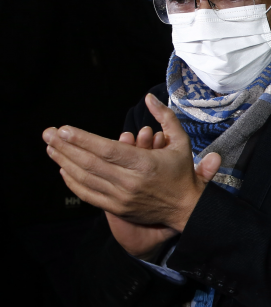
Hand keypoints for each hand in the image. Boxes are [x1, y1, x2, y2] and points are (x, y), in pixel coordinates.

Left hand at [43, 94, 220, 238]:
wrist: (186, 208)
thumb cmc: (182, 172)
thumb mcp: (181, 141)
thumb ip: (165, 117)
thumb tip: (148, 98)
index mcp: (145, 164)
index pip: (107, 150)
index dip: (82, 140)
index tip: (63, 129)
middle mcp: (131, 182)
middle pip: (90, 163)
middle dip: (65, 147)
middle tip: (48, 133)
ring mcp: (122, 198)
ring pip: (85, 179)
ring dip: (64, 162)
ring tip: (50, 148)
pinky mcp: (117, 208)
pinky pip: (88, 195)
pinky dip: (73, 182)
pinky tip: (63, 169)